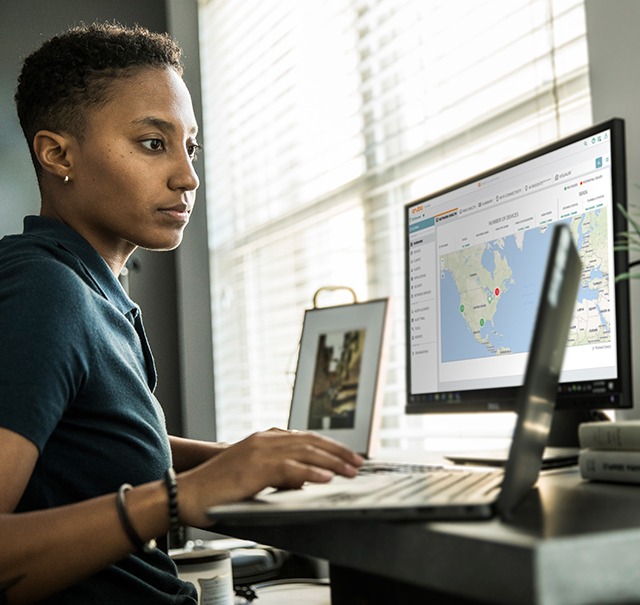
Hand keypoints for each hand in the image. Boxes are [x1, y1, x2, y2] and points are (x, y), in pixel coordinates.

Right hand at [176, 428, 362, 525]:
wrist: (187, 493)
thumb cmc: (217, 489)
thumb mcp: (252, 475)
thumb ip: (277, 473)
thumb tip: (302, 480)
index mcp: (264, 439)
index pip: (305, 438)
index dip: (329, 446)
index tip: (347, 456)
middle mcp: (264, 440)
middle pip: (310, 442)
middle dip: (338, 452)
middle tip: (358, 463)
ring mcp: (260, 451)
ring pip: (305, 452)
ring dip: (332, 461)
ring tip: (350, 471)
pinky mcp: (255, 468)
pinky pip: (289, 469)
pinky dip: (310, 473)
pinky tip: (326, 478)